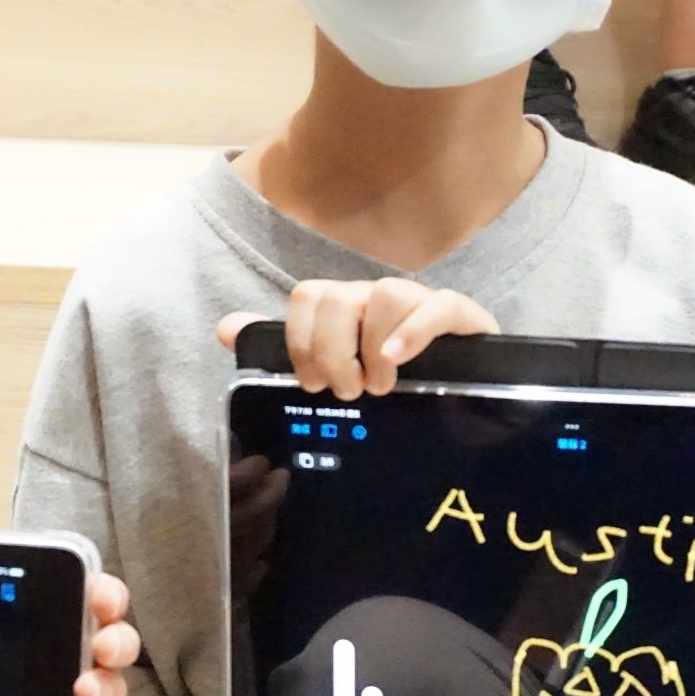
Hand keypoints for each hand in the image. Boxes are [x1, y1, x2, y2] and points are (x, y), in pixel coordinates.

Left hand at [0, 489, 140, 695]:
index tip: (101, 601)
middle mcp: (60, 652)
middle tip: (101, 648)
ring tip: (83, 693)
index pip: (93, 597)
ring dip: (109, 691)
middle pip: (113, 644)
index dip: (108, 596)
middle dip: (119, 642)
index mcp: (43, 608)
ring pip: (107, 693)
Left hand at [219, 280, 498, 400]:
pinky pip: (438, 304)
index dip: (301, 338)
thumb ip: (285, 350)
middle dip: (333, 350)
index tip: (311, 382)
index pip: (308, 295)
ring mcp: (421, 302)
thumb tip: (225, 330)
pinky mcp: (463, 315)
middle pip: (340, 297)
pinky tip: (397, 360)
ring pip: (387, 294)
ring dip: (374, 348)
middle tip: (346, 391)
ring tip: (380, 387)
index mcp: (346, 307)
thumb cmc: (396, 386)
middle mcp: (377, 297)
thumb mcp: (337, 373)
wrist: (469, 401)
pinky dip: (414, 331)